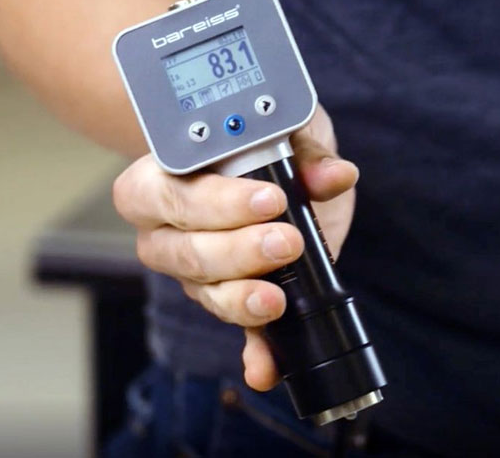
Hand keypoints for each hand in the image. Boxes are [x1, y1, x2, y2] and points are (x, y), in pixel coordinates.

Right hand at [113, 105, 357, 389]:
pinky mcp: (228, 296)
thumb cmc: (264, 143)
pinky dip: (253, 350)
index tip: (271, 198)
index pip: (166, 193)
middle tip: (287, 240)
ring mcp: (193, 269)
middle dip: (237, 249)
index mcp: (165, 177)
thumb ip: (304, 148)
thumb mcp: (284, 130)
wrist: (271, 171)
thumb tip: (334, 177)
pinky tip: (264, 369)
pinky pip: (234, 326)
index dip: (214, 201)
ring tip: (277, 298)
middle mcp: (167, 229)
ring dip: (240, 297)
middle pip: (182, 250)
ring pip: (202, 291)